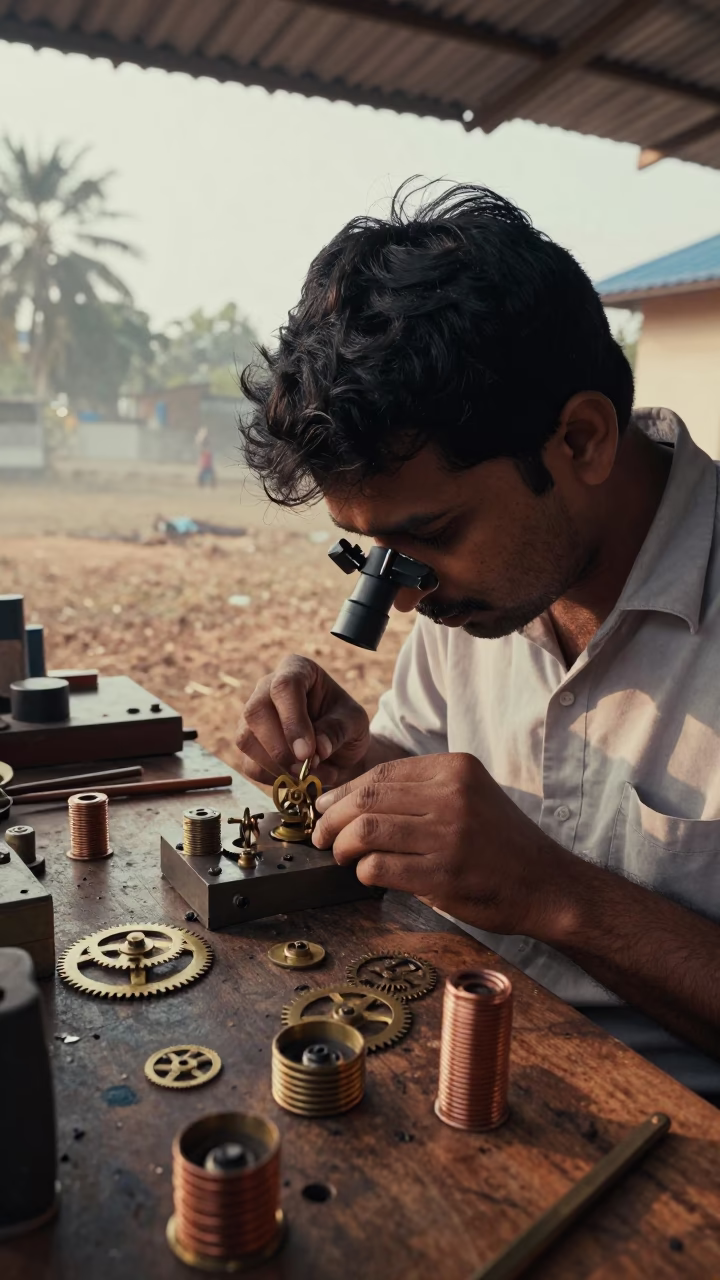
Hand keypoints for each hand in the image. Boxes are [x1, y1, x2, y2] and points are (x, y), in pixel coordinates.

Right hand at [236, 654, 370, 787]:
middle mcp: (267, 688)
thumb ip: (338, 730)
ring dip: (278, 767)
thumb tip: (318, 749)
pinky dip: (275, 779)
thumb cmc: (347, 726)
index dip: (292, 720)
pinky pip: (250, 765)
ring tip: (312, 776)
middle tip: (307, 768)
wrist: (341, 749)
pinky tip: (299, 780)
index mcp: (297, 670)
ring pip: (246, 740)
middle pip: (255, 712)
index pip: (284, 686)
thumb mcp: (354, 722)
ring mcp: (253, 717)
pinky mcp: (250, 745)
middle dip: (279, 747)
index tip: (307, 752)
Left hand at [312, 753, 565, 936]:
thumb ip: (422, 792)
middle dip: (332, 818)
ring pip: (366, 831)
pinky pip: (381, 867)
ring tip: (339, 855)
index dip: (343, 791)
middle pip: (367, 799)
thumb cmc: (501, 843)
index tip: (325, 806)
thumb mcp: (470, 796)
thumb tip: (354, 800)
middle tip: (320, 834)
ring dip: (341, 846)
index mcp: (456, 769)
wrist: (547, 884)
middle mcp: (452, 796)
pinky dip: (364, 872)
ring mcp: (448, 835)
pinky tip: (367, 875)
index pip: (381, 773)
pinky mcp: (444, 874)